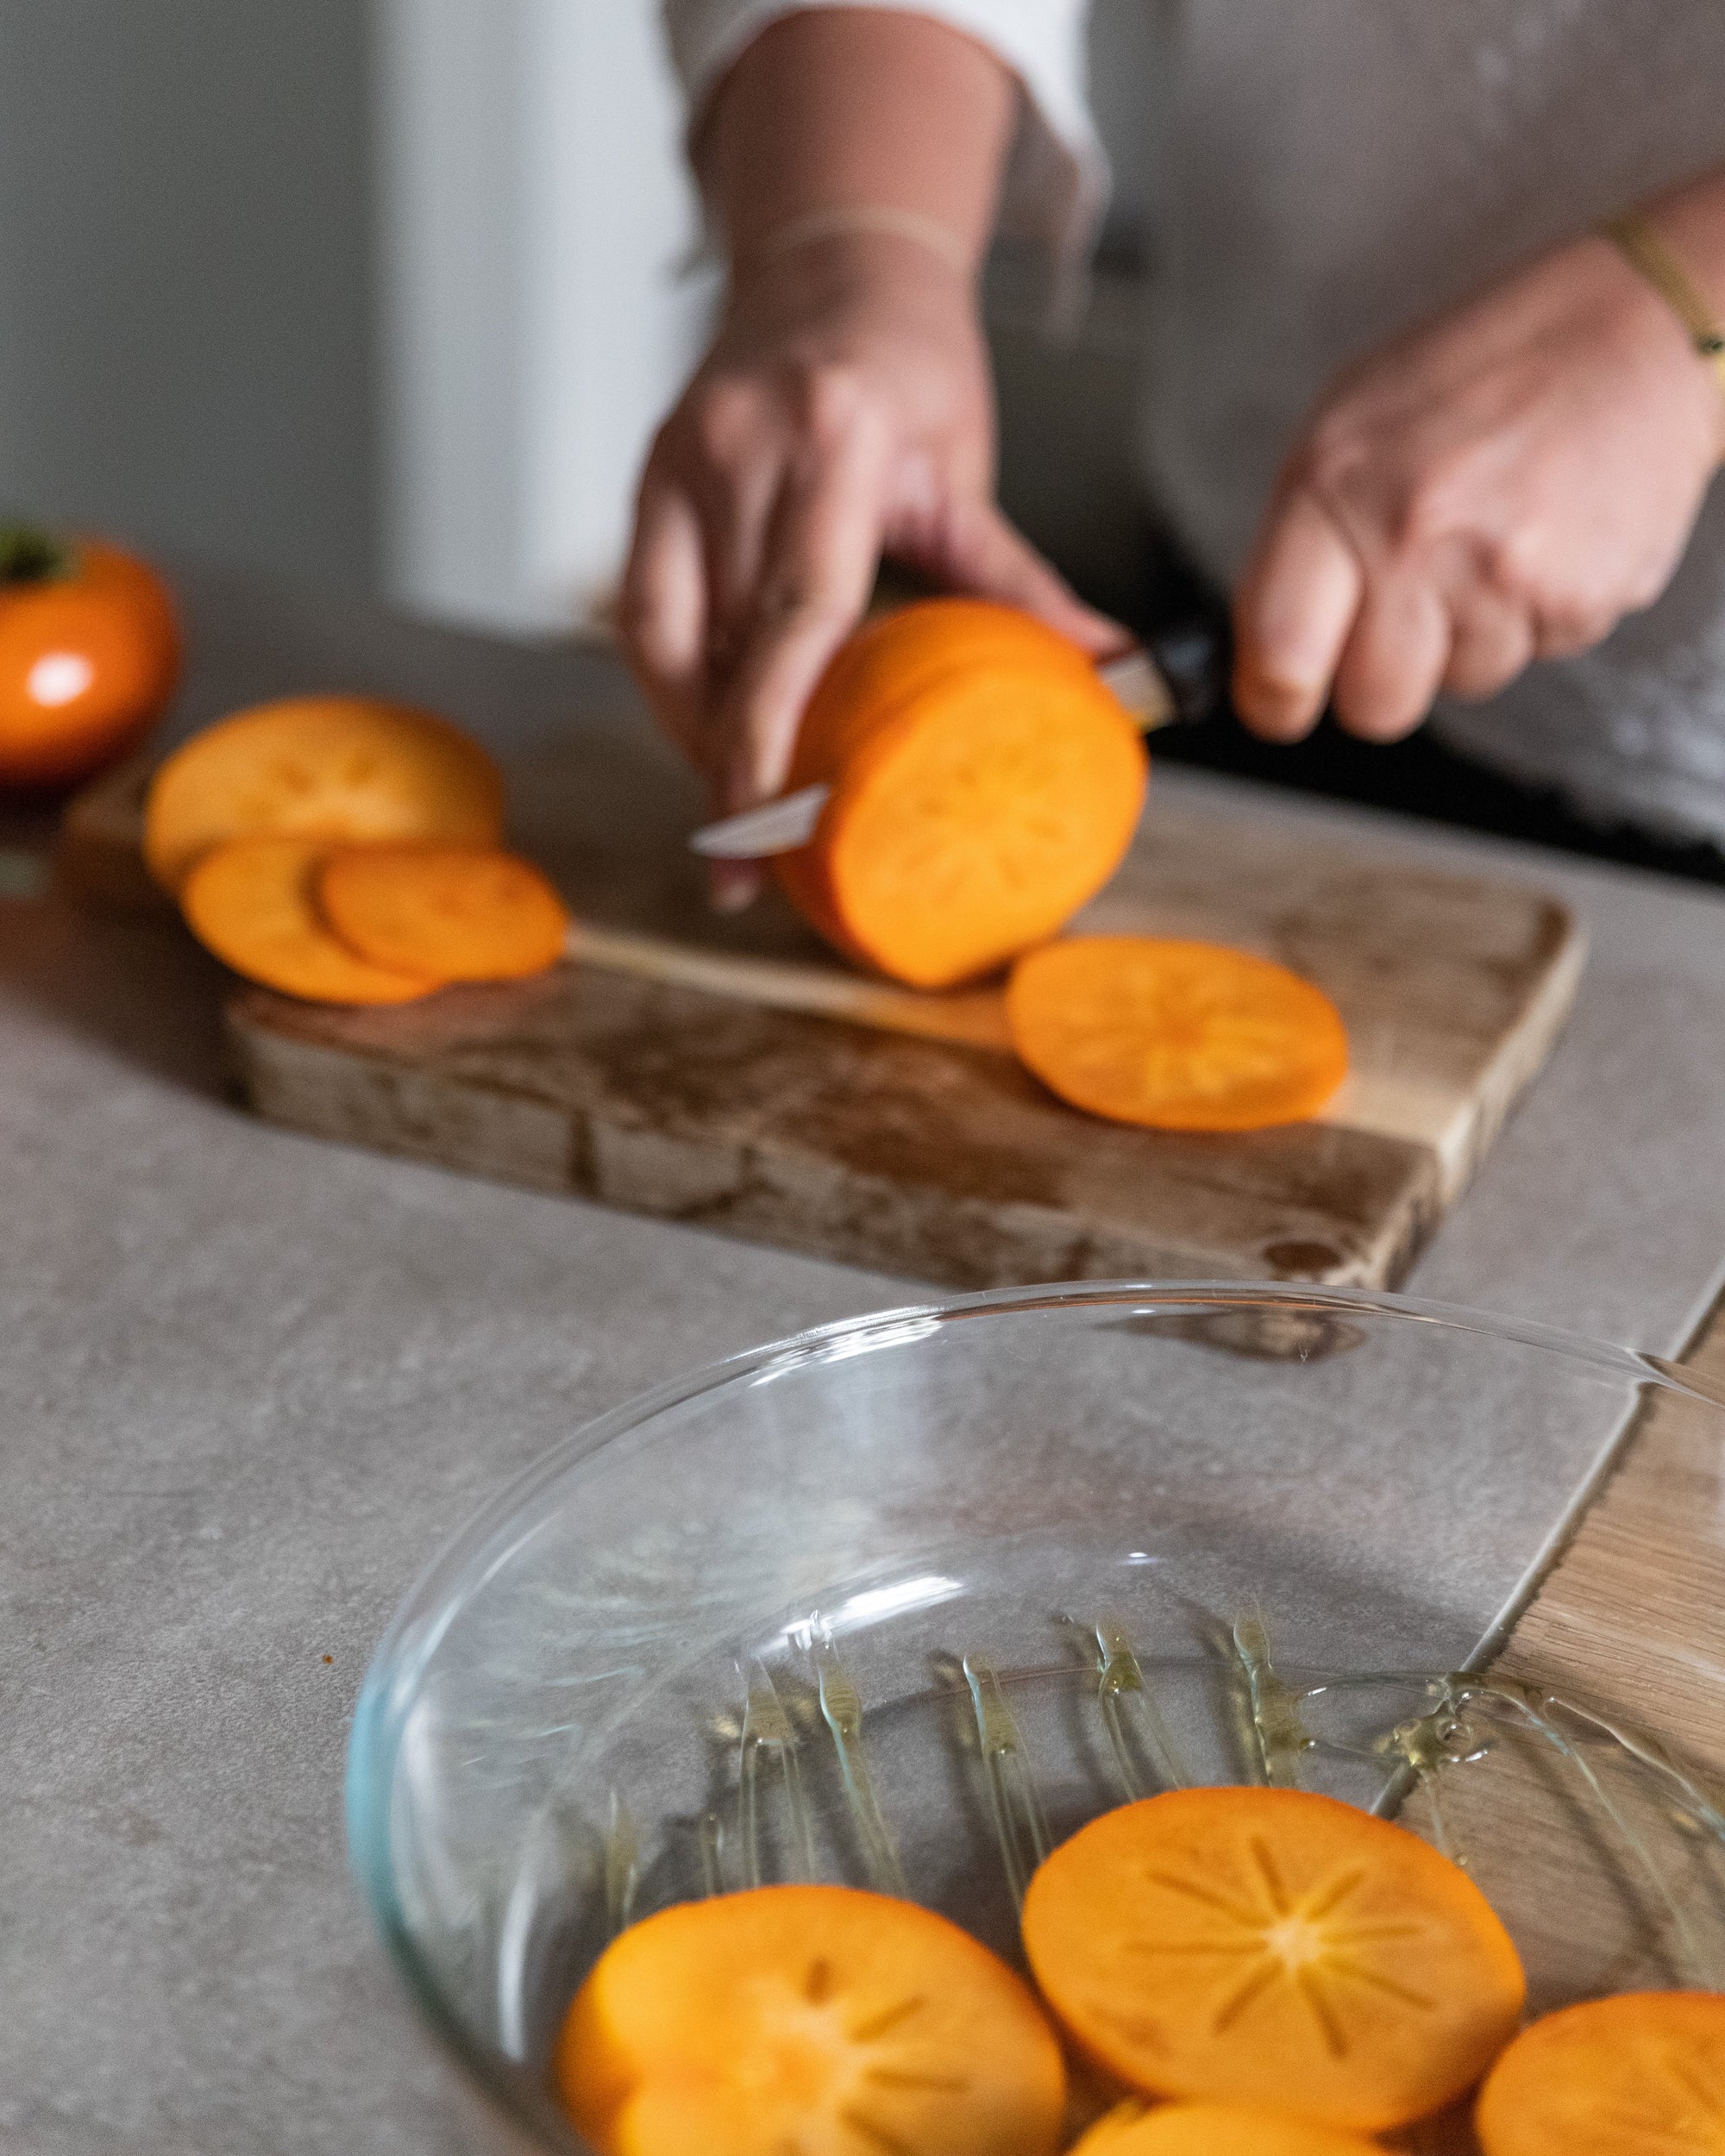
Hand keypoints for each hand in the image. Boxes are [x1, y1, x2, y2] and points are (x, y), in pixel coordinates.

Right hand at [621, 233, 1122, 905]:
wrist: (833, 261)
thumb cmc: (909, 368)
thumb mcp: (965, 476)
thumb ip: (1021, 588)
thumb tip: (1110, 679)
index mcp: (836, 443)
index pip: (795, 615)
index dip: (769, 731)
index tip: (765, 817)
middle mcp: (742, 445)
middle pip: (719, 641)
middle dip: (725, 762)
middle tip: (746, 863)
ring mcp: (681, 456)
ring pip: (666, 636)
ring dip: (694, 732)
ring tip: (732, 811)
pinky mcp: (647, 473)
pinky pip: (642, 606)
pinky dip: (674, 680)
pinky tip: (703, 732)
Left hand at [1232, 230, 1724, 742]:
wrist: (1637, 331)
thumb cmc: (1482, 374)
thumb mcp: (1351, 425)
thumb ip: (1302, 542)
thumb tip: (1265, 654)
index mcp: (1336, 486)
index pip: (1279, 655)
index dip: (1275, 700)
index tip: (1279, 701)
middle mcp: (1414, 535)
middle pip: (1372, 707)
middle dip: (1380, 680)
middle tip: (1402, 617)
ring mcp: (1500, 574)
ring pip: (1458, 685)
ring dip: (1466, 637)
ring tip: (1488, 544)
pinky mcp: (1578, 601)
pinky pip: (1532, 656)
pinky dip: (1531, 616)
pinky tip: (1539, 540)